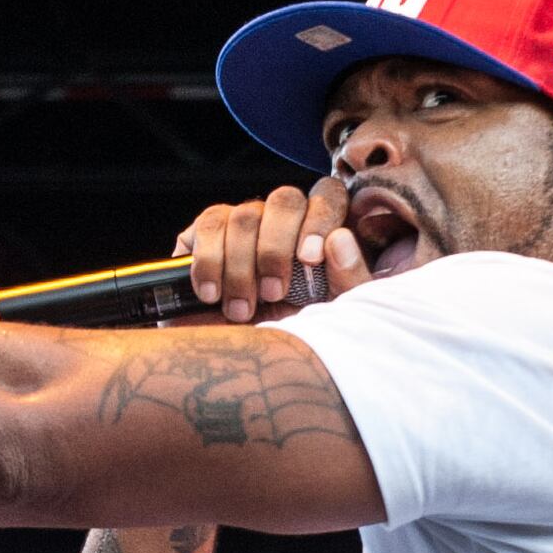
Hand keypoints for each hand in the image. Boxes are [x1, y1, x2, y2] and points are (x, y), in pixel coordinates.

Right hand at [173, 179, 361, 322]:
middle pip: (284, 199)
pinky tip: (213, 295)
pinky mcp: (204, 232)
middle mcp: (282, 218)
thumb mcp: (335, 314)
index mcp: (321, 229)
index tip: (310, 259)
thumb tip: (340, 239)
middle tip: (274, 293)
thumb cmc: (298, 332)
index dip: (320, 219)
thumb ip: (348, 278)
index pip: (328, 194)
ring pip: (244, 215)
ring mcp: (242, 220)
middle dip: (277, 249)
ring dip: (242, 267)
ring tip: (243, 309)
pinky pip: (207, 226)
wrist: (246, 359)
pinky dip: (209, 263)